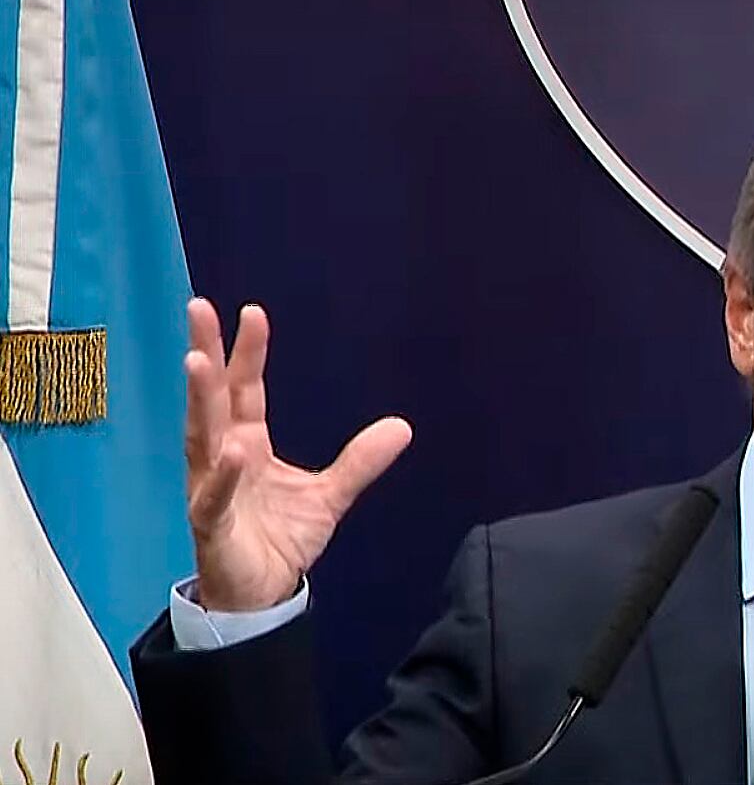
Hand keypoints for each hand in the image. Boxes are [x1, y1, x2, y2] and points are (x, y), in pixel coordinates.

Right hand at [183, 298, 412, 610]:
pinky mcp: (212, 526)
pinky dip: (225, 476)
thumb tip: (403, 426)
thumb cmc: (281, 537)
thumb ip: (360, 461)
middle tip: (199, 309)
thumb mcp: (330, 495)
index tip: (251, 312)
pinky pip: (215, 498)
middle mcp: (223, 458)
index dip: (248, 353)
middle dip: (206, 355)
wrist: (263, 596)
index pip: (246, 389)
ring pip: (201, 437)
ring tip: (198, 360)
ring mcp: (212, 489)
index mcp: (248, 443)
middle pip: (212, 399)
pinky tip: (235, 452)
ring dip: (200, 399)